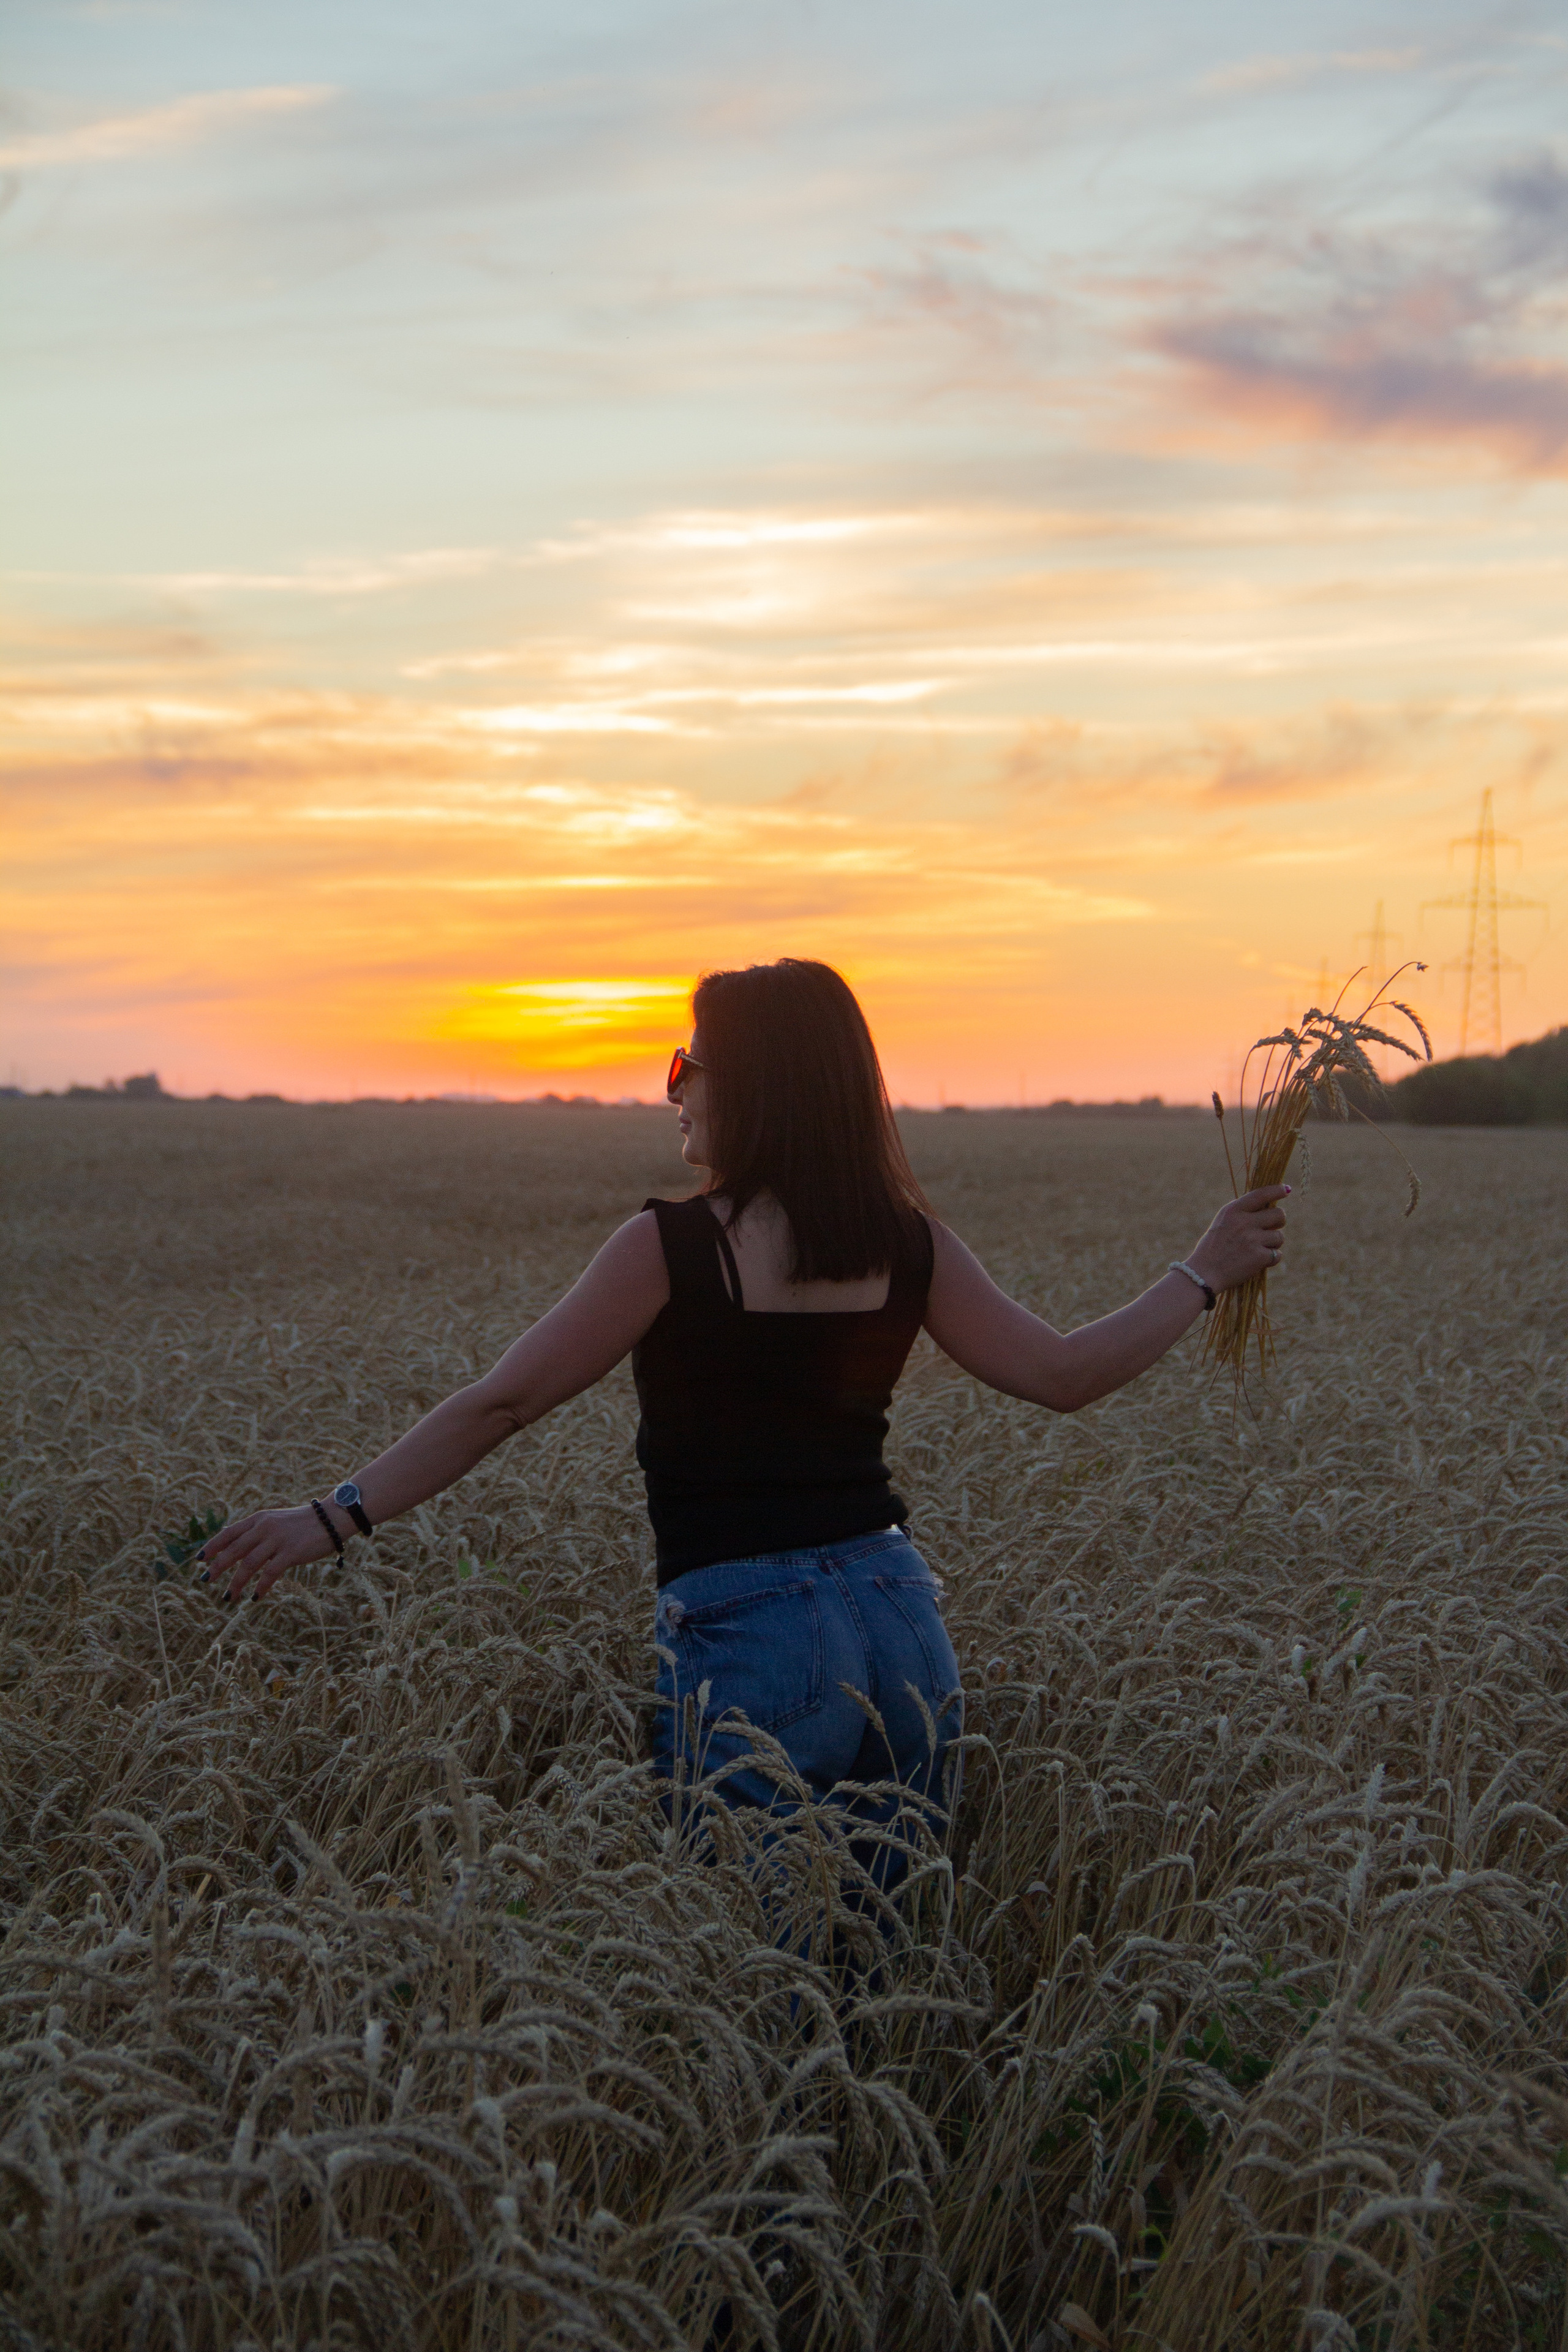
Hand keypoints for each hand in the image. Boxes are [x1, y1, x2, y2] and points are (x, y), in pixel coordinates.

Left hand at [196, 1504, 339, 1602]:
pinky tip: (255, 1598)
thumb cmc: (302, 1523)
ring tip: (227, 1597)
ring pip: (248, 1564)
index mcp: (258, 1519)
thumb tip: (234, 1544)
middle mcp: (264, 1528)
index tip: (198, 1559)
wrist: (331, 1518)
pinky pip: (270, 1573)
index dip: (212, 1546)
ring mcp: (277, 1540)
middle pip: (233, 1550)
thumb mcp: (275, 1521)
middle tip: (206, 1580)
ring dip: (236, 1583)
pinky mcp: (291, 1553)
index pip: (228, 1533)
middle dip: (217, 1567)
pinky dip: (260, 1587)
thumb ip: (256, 1532)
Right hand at [1186, 1184, 1289, 1294]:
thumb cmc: (1213, 1247)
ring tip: (1257, 1249)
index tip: (1285, 1190)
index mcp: (1233, 1210)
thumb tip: (1269, 1205)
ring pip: (1280, 1237)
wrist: (1204, 1273)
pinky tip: (1257, 1261)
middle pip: (1279, 1215)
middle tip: (1271, 1228)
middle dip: (1279, 1222)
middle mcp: (1244, 1222)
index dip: (1277, 1190)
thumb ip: (1242, 1212)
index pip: (1262, 1194)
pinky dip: (1270, 1259)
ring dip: (1272, 1244)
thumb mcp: (1223, 1222)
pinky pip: (1277, 1255)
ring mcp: (1252, 1239)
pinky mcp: (1259, 1257)